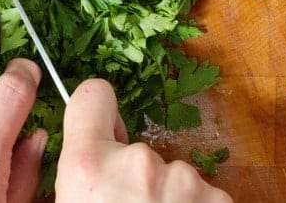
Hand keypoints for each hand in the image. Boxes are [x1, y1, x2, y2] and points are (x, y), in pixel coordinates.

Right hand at [56, 79, 232, 202]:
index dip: (98, 109)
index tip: (104, 125)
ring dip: (168, 196)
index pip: (93, 93)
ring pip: (171, 174)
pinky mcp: (218, 199)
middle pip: (137, 148)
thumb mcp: (67, 199)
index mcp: (89, 166)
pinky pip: (201, 194)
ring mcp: (184, 182)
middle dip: (136, 174)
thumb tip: (98, 143)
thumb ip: (79, 164)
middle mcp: (138, 164)